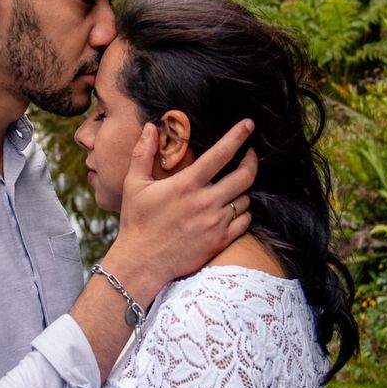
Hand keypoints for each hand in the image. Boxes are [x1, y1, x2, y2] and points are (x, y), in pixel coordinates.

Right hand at [106, 119, 256, 302]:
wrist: (142, 262)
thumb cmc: (137, 221)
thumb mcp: (134, 184)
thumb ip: (143, 153)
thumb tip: (150, 127)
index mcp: (187, 184)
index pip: (221, 154)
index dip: (238, 136)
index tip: (249, 125)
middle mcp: (206, 202)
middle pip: (244, 176)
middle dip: (252, 161)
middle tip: (250, 154)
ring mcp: (215, 223)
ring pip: (246, 199)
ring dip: (244, 189)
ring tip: (235, 185)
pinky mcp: (220, 241)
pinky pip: (245, 222)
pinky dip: (244, 213)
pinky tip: (234, 209)